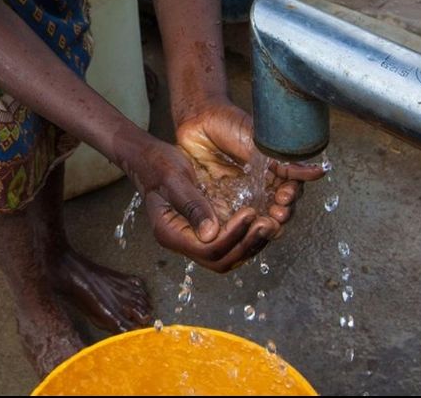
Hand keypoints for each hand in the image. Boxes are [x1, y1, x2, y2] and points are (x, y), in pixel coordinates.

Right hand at [115, 132, 270, 272]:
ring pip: (228, 257)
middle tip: (267, 223)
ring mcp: (194, 238)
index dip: (232, 236)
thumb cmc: (159, 165)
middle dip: (246, 245)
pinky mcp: (205, 230)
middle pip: (220, 260)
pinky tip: (261, 221)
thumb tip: (210, 234)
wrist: (150, 159)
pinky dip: (247, 237)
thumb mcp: (174, 179)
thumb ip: (192, 206)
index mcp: (170, 233)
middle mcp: (182, 241)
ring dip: (250, 244)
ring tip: (271, 223)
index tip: (250, 213)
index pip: (206, 249)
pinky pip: (229, 244)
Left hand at [175, 103, 324, 259]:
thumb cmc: (230, 124)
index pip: (289, 192)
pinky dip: (239, 224)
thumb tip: (318, 171)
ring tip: (263, 220)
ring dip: (263, 222)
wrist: (199, 121)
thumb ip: (287, 162)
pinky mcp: (222, 201)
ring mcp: (241, 195)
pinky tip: (242, 223)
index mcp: (274, 171)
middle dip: (280, 213)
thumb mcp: (261, 144)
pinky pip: (232, 218)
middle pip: (276, 209)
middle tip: (276, 212)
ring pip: (257, 217)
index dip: (290, 198)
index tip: (285, 198)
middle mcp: (260, 186)